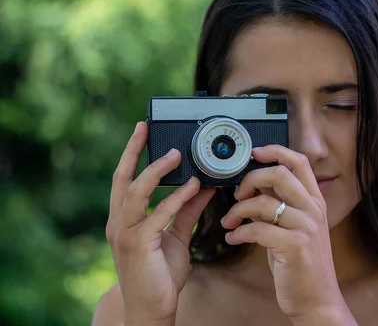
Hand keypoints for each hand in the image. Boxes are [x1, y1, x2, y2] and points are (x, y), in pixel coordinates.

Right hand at [106, 122, 215, 323]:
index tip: (141, 132)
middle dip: (132, 150)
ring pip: (135, 192)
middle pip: (121, 178)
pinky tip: (193, 186)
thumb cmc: (160, 275)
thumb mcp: (175, 236)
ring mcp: (125, 234)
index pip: (124, 179)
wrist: (153, 309)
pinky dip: (175, 198)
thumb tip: (202, 185)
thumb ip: (186, 210)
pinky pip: (157, 214)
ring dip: (156, 170)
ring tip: (177, 154)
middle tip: (146, 128)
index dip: (131, 154)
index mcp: (124, 219)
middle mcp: (118, 223)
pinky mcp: (137, 245)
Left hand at [220, 145, 344, 319]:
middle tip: (238, 193)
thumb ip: (279, 206)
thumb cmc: (301, 265)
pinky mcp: (294, 246)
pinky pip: (257, 229)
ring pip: (263, 202)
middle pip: (279, 174)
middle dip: (250, 179)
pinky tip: (233, 238)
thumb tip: (254, 187)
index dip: (276, 151)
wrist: (316, 300)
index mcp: (315, 202)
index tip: (255, 153)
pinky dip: (239, 232)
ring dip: (238, 210)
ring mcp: (306, 227)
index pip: (299, 162)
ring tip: (230, 221)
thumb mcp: (293, 229)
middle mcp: (313, 210)